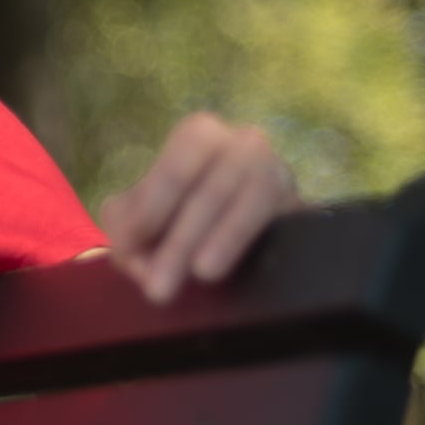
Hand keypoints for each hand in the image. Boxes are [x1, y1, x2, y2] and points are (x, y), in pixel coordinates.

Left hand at [99, 112, 300, 303]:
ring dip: (225, 238)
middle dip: (182, 240)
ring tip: (201, 275)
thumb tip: (134, 253)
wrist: (227, 228)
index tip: (131, 246)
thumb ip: (123, 226)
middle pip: (213, 188)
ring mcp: (278, 171)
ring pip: (255, 197)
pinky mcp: (301, 204)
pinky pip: (288, 217)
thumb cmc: (171, 215)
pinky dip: (257, 241)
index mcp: (200, 135)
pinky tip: (233, 266)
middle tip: (158, 288)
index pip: (177, 164)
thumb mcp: (137, 215)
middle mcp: (244, 144)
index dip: (153, 205)